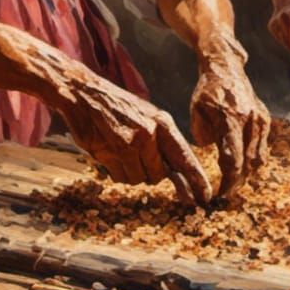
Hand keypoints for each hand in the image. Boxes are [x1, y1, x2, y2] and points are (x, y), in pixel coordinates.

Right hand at [54, 66, 212, 204]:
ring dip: (129, 172)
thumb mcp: (145, 118)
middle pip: (160, 175)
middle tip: (134, 157)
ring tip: (118, 148)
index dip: (196, 180)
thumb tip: (177, 175)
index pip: (185, 157)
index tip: (206, 198)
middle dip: (149, 173)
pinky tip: (107, 151)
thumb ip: (161, 143)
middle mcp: (152, 133)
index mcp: (163, 123)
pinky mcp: (114, 151)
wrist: (84, 92)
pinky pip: (121, 178)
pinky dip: (115, 171)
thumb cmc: (116, 107)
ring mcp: (133, 142)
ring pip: (139, 179)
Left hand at [190, 34, 270, 196]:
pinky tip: (241, 163)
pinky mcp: (265, 119)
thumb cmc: (207, 90)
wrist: (226, 67)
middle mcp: (251, 120)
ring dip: (247, 173)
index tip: (219, 195)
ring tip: (232, 180)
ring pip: (259, 158)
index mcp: (231, 119)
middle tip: (225, 192)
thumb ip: (202, 134)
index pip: (233, 160)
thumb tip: (209, 152)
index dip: (227, 182)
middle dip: (237, 182)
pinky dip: (253, 159)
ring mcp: (261, 119)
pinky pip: (262, 147)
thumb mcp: (196, 110)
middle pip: (248, 163)